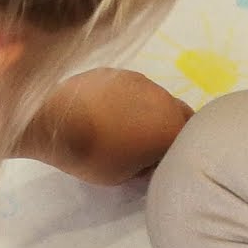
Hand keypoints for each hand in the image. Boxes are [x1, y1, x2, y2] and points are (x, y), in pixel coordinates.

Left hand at [33, 66, 190, 185]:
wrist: (55, 121)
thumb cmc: (93, 156)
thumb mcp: (124, 176)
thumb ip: (147, 167)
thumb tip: (150, 158)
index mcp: (171, 126)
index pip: (193, 136)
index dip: (179, 147)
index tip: (161, 157)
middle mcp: (162, 97)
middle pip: (176, 112)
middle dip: (165, 126)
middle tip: (143, 142)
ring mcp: (138, 80)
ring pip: (152, 97)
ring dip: (144, 110)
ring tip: (117, 125)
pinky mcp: (114, 71)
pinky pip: (129, 87)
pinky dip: (123, 98)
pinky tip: (101, 110)